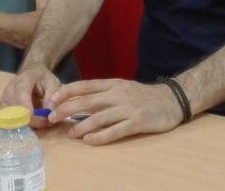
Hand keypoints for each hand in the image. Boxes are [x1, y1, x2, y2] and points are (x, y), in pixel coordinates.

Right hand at [0, 63, 61, 127]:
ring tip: (37, 122)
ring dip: (24, 125)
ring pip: (9, 119)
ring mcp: (3, 99)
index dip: (31, 114)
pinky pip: (4, 121)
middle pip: (15, 112)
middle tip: (44, 122)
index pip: (21, 100)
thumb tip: (49, 111)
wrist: (31, 73)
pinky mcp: (1, 107)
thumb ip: (52, 95)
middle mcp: (9, 90)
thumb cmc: (42, 78)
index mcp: (23, 81)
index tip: (44, 120)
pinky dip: (15, 126)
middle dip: (30, 122)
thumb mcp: (53, 82)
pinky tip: (27, 124)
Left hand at [47, 79, 184, 144]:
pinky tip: (90, 141)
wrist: (171, 100)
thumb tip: (77, 101)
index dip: (67, 92)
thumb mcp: (122, 88)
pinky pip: (115, 131)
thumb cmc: (143, 96)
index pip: (85, 85)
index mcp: (113, 84)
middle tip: (52, 117)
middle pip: (88, 101)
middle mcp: (118, 94)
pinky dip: (100, 137)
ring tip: (71, 133)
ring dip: (82, 126)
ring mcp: (128, 108)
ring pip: (99, 117)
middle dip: (67, 109)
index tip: (52, 100)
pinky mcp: (137, 122)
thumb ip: (103, 93)